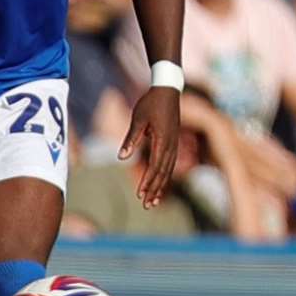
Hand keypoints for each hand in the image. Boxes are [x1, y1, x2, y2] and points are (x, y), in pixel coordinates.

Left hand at [120, 87, 179, 207]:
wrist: (168, 90)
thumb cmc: (150, 103)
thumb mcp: (138, 119)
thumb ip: (131, 139)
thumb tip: (121, 157)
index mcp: (163, 141)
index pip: (154, 167)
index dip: (147, 182)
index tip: (140, 195)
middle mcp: (171, 145)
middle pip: (163, 173)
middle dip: (155, 190)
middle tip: (147, 205)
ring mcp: (174, 144)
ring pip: (168, 171)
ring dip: (160, 186)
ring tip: (154, 201)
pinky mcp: (174, 142)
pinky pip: (170, 164)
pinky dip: (164, 176)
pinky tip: (159, 183)